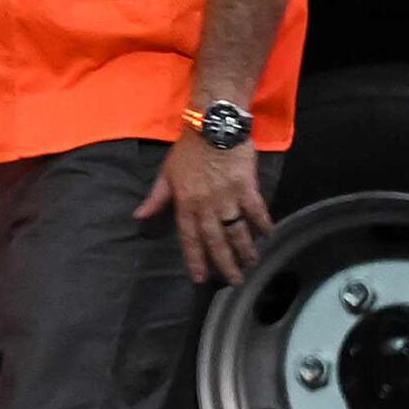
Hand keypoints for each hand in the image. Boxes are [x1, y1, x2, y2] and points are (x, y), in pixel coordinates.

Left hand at [138, 132, 276, 284]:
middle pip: (215, 240)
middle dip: (225, 264)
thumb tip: (139, 217)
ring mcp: (228, 197)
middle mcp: (206, 205)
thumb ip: (156, 198)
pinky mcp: (247, 187)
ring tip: (252, 264)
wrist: (213, 126)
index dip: (194, 258)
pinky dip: (263, 224)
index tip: (200, 278)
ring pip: (237, 231)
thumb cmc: (188, 150)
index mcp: (185, 203)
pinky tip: (269, 235)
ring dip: (245, 250)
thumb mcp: (166, 174)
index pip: (189, 237)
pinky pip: (257, 211)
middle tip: (234, 282)